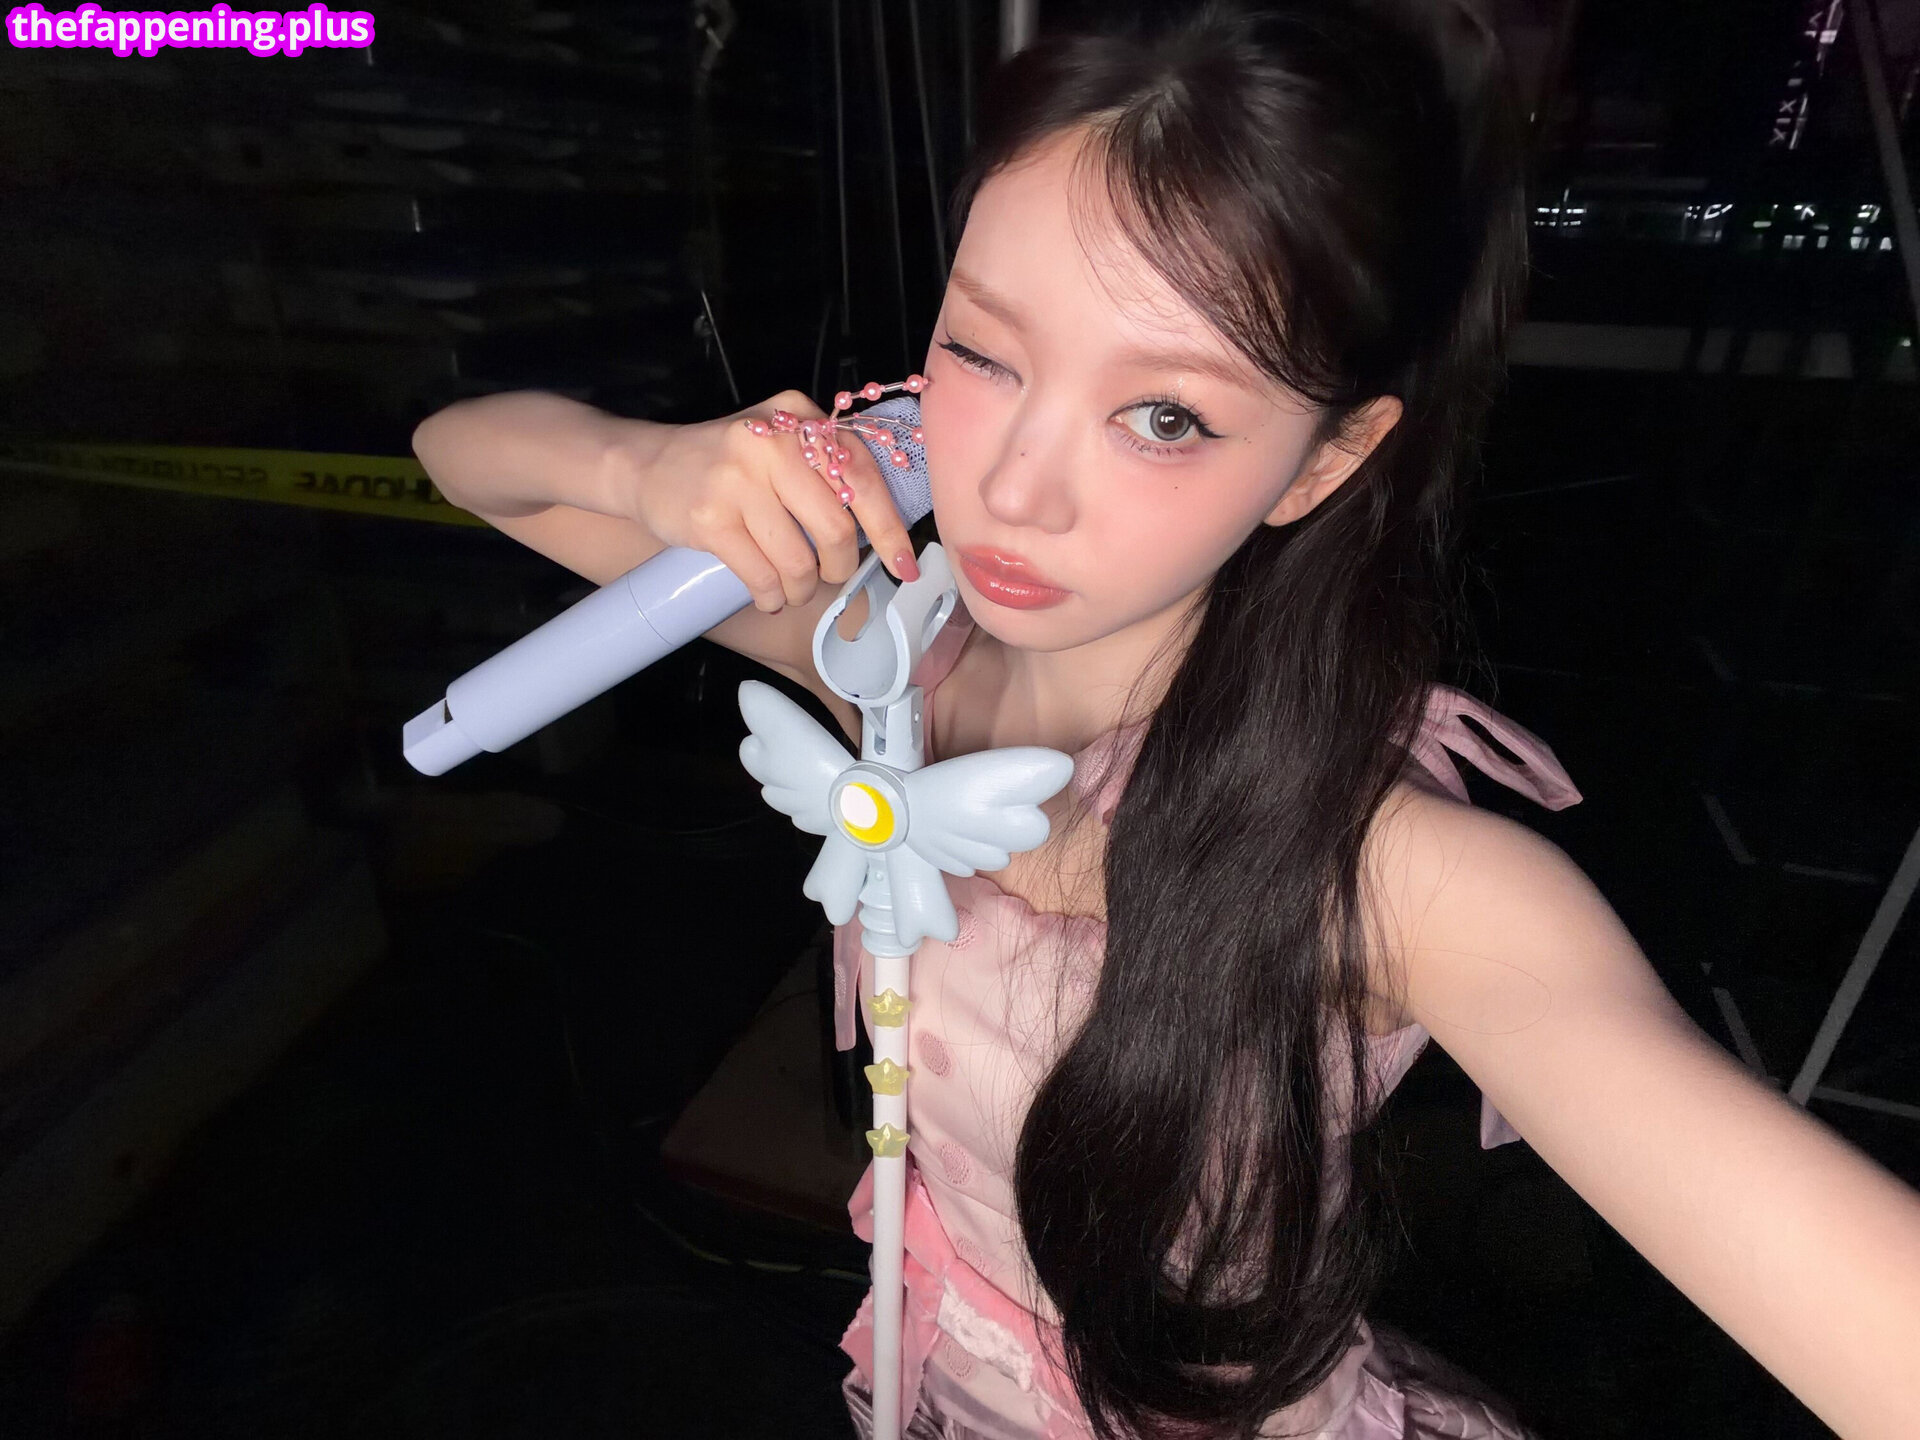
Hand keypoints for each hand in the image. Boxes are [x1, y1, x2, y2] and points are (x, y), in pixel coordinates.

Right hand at [610, 389, 918, 614]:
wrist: (646, 465)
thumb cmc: (727, 464)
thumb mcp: (779, 443)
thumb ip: (825, 468)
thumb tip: (883, 531)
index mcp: (798, 418)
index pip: (862, 476)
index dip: (889, 529)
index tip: (904, 566)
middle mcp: (771, 441)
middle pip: (836, 528)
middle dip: (838, 567)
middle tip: (827, 575)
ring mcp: (737, 480)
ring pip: (798, 561)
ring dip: (801, 589)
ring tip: (791, 589)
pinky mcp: (709, 519)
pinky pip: (762, 577)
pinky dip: (771, 597)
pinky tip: (767, 595)